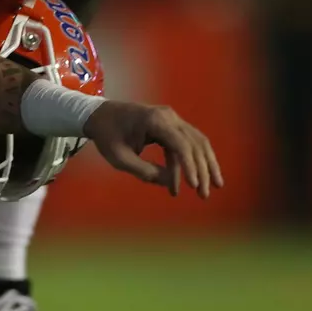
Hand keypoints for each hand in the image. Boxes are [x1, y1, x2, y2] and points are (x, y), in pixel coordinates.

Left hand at [83, 100, 222, 198]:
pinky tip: (198, 177)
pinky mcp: (171, 124)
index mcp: (154, 121)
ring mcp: (172, 118)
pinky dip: (194, 159)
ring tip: (212, 187)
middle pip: (194, 144)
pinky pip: (188, 141)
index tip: (193, 186)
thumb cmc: (106, 136)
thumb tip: (171, 183)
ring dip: (205, 165)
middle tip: (203, 195)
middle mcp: (168, 116)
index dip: (190, 166)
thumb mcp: (120, 158)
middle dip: (202, 171)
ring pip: (197, 142)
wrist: (99, 115)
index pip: (181, 145)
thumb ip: (145, 171)